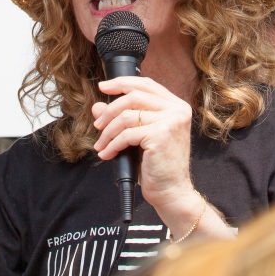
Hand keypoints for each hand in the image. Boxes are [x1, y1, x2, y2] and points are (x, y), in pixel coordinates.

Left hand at [90, 76, 198, 226]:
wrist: (172, 191)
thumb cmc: (159, 166)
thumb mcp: (139, 137)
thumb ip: (122, 118)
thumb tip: (98, 106)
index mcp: (176, 106)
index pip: (146, 84)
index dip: (122, 83)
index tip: (103, 87)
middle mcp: (177, 110)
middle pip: (134, 95)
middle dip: (110, 110)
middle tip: (97, 124)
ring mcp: (171, 121)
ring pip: (127, 115)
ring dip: (108, 131)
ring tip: (101, 144)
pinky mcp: (161, 135)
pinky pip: (127, 134)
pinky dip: (112, 144)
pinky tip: (107, 154)